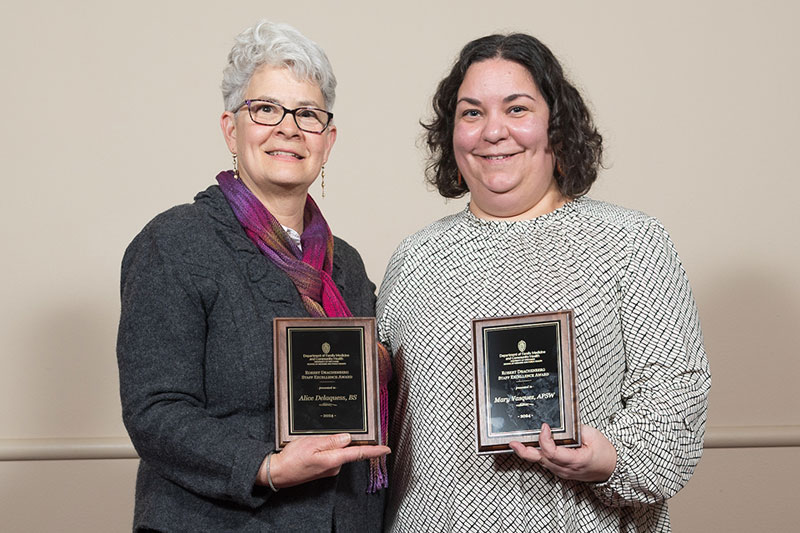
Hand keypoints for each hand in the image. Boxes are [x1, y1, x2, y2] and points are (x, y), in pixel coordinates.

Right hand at [258, 433, 390, 488]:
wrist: (278, 473)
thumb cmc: (292, 459)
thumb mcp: (311, 444)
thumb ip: (331, 440)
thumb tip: (348, 438)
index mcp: (334, 459)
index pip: (359, 454)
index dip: (374, 451)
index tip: (386, 449)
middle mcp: (334, 466)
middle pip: (347, 449)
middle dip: (343, 439)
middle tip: (327, 434)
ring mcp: (329, 469)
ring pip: (337, 451)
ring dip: (331, 444)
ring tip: (312, 441)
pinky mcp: (323, 469)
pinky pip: (330, 455)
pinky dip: (325, 449)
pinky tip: (312, 447)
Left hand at [509, 423, 616, 482]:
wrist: (611, 468)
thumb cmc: (605, 454)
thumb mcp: (593, 435)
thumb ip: (576, 429)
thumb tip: (562, 422)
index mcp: (576, 461)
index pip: (553, 452)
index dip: (545, 439)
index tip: (545, 427)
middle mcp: (566, 469)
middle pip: (542, 460)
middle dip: (525, 451)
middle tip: (513, 443)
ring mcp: (562, 472)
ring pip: (541, 462)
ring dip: (528, 452)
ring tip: (516, 444)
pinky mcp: (561, 471)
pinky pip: (546, 463)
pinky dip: (537, 454)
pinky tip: (529, 447)